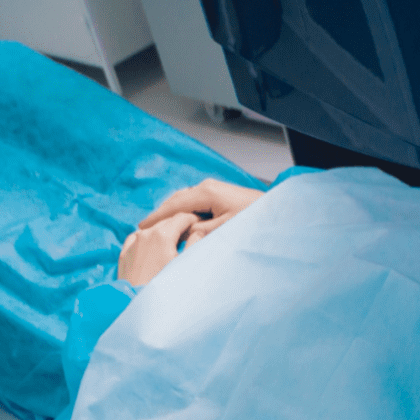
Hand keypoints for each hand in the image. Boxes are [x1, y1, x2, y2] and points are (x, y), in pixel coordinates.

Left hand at [118, 211, 197, 285]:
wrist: (139, 304)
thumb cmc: (167, 288)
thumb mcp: (186, 265)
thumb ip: (195, 243)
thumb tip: (198, 231)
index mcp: (163, 235)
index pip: (182, 217)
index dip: (194, 220)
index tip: (200, 226)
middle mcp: (146, 234)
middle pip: (167, 221)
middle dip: (179, 225)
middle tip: (190, 234)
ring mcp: (133, 243)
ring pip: (151, 228)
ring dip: (163, 231)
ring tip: (173, 242)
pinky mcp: (124, 254)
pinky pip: (137, 237)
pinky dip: (147, 238)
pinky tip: (152, 246)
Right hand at [140, 177, 262, 241]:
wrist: (278, 211)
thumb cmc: (254, 220)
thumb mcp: (225, 229)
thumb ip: (201, 231)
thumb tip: (183, 233)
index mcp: (206, 193)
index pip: (173, 206)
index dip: (156, 217)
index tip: (141, 228)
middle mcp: (206, 186)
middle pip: (175, 200)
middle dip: (161, 214)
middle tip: (145, 229)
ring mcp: (213, 188)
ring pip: (184, 199)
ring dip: (172, 211)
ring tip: (159, 226)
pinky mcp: (219, 193)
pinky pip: (194, 201)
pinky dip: (183, 210)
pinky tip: (180, 220)